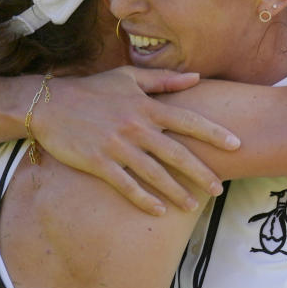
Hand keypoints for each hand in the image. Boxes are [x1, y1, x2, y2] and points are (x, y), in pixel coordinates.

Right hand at [32, 67, 239, 214]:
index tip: (236, 144)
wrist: (50, 104)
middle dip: (201, 172)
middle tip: (220, 188)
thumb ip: (164, 80)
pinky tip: (159, 210)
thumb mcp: (128, 77)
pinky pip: (126, 184)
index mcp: (146, 105)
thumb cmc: (92, 89)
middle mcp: (136, 126)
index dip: (214, 133)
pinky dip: (144, 198)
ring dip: (176, 191)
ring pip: (155, 173)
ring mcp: (117, 145)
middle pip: (177, 153)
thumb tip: (197, 77)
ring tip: (193, 204)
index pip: (188, 120)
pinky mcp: (99, 162)